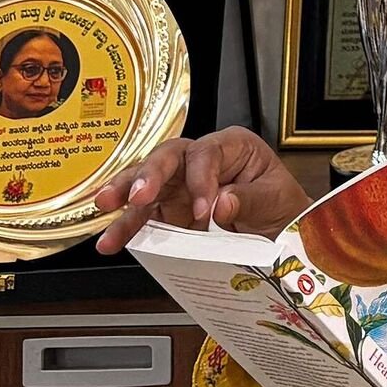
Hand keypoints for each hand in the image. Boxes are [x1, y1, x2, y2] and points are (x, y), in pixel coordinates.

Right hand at [93, 126, 312, 252]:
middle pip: (167, 158)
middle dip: (148, 176)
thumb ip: (249, 199)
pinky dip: (129, 226)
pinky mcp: (171, 208)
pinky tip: (113, 239)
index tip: (204, 211)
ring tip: (105, 210)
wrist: (282, 231)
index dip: (201, 180)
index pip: (206, 154)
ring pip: (148, 183)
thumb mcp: (276, 199)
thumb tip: (221, 204)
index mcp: (232, 146)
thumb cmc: (282, 205)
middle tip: (136, 196)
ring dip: (125, 198)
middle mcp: (201, 160)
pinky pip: (146, 213)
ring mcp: (182, 183)